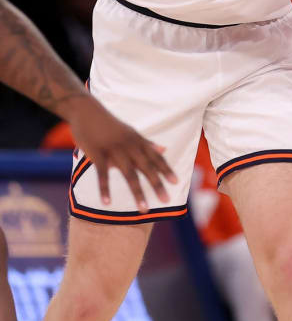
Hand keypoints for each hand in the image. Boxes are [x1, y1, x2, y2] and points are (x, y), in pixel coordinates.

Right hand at [67, 96, 177, 212]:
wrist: (87, 111)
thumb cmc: (110, 124)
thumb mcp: (131, 132)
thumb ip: (147, 143)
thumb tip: (164, 149)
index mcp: (137, 141)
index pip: (155, 157)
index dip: (166, 169)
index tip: (176, 182)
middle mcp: (129, 146)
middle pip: (146, 168)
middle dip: (157, 184)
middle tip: (166, 201)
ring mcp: (113, 150)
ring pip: (129, 174)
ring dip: (137, 192)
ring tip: (144, 209)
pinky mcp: (97, 153)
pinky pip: (102, 174)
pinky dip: (105, 189)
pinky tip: (107, 203)